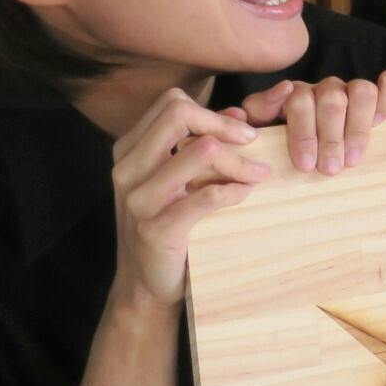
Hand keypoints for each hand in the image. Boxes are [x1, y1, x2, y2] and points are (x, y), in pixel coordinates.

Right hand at [110, 89, 271, 310]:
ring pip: (200, 150)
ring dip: (239, 161)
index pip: (172, 103)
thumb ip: (205, 141)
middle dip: (225, 125)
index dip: (214, 111)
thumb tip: (241, 111)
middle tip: (255, 142)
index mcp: (130, 149)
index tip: (244, 131)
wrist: (148, 282)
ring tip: (258, 174)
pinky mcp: (155, 228)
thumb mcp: (182, 178)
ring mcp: (138, 198)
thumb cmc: (170, 222)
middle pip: (179, 114)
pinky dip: (235, 190)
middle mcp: (127, 168)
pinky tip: (245, 194)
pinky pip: (207, 195)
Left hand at [229, 70, 385, 171]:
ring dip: (358, 128)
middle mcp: (323, 90)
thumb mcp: (267, 145)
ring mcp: (353, 89)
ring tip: (354, 159)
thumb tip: (237, 116)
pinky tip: (384, 122)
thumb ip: (250, 129)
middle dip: (330, 138)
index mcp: (293, 99)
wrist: (334, 158)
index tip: (305, 165)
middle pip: (329, 99)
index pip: (294, 100)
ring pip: (360, 90)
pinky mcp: (383, 92)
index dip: (302, 132)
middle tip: (330, 170)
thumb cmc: (296, 155)